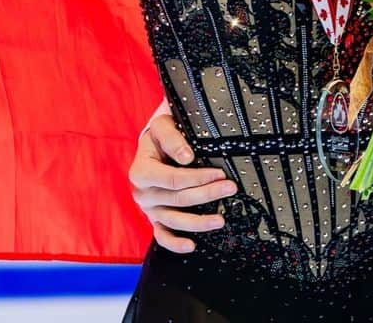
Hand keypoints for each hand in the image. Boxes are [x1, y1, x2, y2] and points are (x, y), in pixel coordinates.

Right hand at [129, 113, 237, 252]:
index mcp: (141, 171)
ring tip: (221, 220)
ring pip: (174, 220)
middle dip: (207, 194)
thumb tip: (187, 158)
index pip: (173, 179)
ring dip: (198, 222)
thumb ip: (172, 138)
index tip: (220, 173)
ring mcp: (148, 208)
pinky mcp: (153, 217)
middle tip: (231, 188)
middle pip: (178, 199)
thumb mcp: (162, 126)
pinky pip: (161, 235)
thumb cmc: (160, 133)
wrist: (151, 143)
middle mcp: (142, 193)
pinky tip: (192, 246)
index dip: (198, 178)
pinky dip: (175, 243)